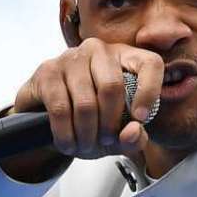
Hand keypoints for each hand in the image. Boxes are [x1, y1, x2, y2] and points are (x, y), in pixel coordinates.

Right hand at [12, 38, 163, 160]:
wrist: (47, 115)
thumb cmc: (90, 119)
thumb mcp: (118, 134)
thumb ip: (134, 138)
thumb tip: (132, 131)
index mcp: (124, 57)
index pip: (150, 63)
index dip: (149, 91)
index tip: (140, 119)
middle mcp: (98, 50)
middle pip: (112, 87)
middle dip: (109, 125)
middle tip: (105, 141)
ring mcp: (70, 57)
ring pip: (86, 103)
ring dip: (86, 134)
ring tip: (85, 146)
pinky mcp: (47, 72)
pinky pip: (60, 109)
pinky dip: (66, 134)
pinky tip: (68, 143)